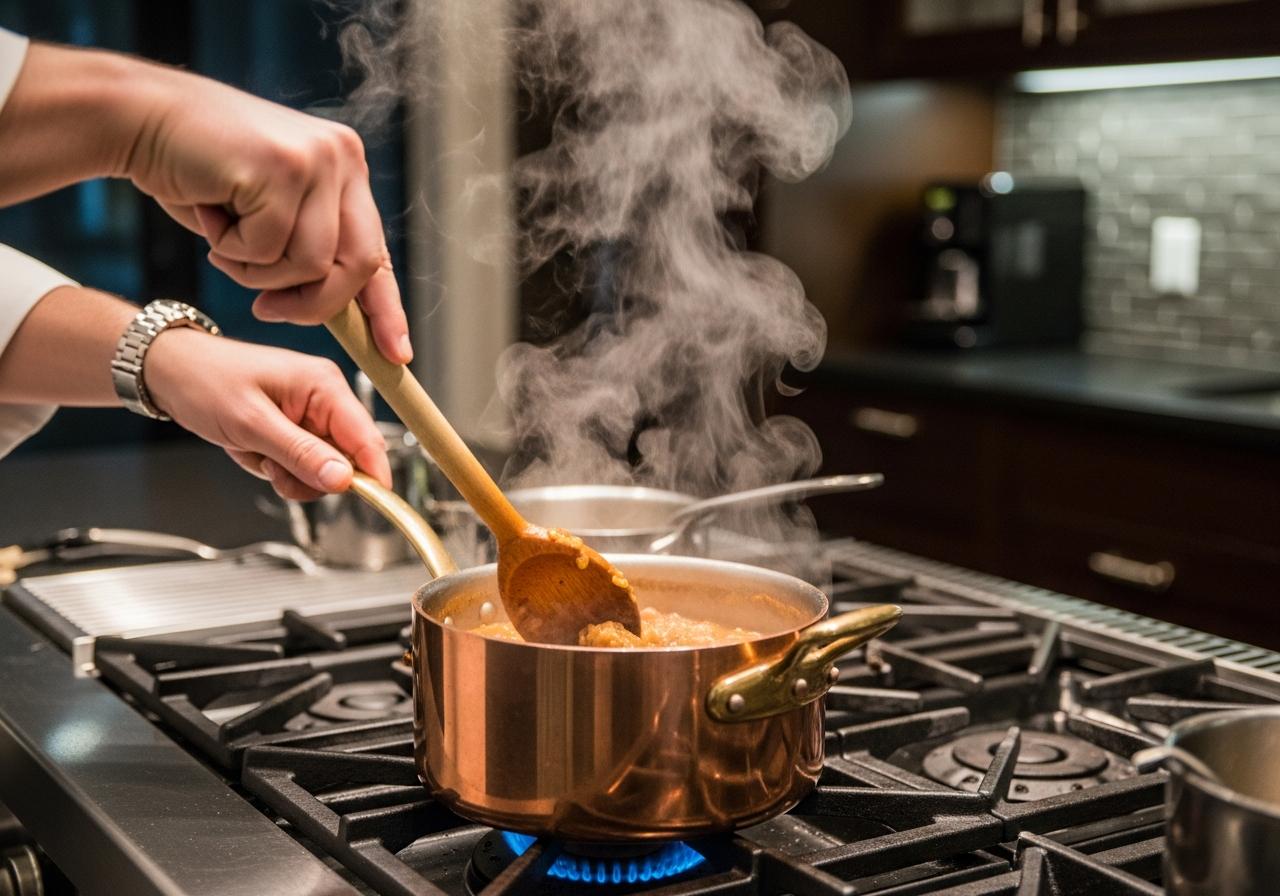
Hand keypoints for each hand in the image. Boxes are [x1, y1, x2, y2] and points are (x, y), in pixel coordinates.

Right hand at [121, 62, 411, 363]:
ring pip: (310, 264)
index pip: (377, 250)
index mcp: (346, 168)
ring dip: (258, 273)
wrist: (137, 117)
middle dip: (313, 304)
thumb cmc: (197, 172)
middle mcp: (342, 159)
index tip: (397, 354)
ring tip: (224, 241)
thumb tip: (344, 314)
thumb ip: (307, 248)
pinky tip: (208, 214)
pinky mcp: (282, 167)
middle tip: (267, 310)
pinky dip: (233, 251)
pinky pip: (268, 249)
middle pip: (358, 264)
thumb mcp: (267, 213)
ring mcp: (316, 159)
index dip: (386, 308)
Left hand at [144, 327, 390, 499]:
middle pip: (346, 459)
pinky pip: (301, 463)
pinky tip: (253, 451)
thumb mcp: (252, 424)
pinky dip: (277, 467)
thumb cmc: (205, 382)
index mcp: (324, 386)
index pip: (367, 438)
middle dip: (311, 475)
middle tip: (273, 469)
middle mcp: (324, 398)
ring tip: (257, 455)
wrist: (170, 372)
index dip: (372, 475)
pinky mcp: (295, 427)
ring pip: (322, 468)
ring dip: (290, 474)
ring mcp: (310, 414)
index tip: (372, 503)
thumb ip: (301, 453)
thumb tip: (343, 479)